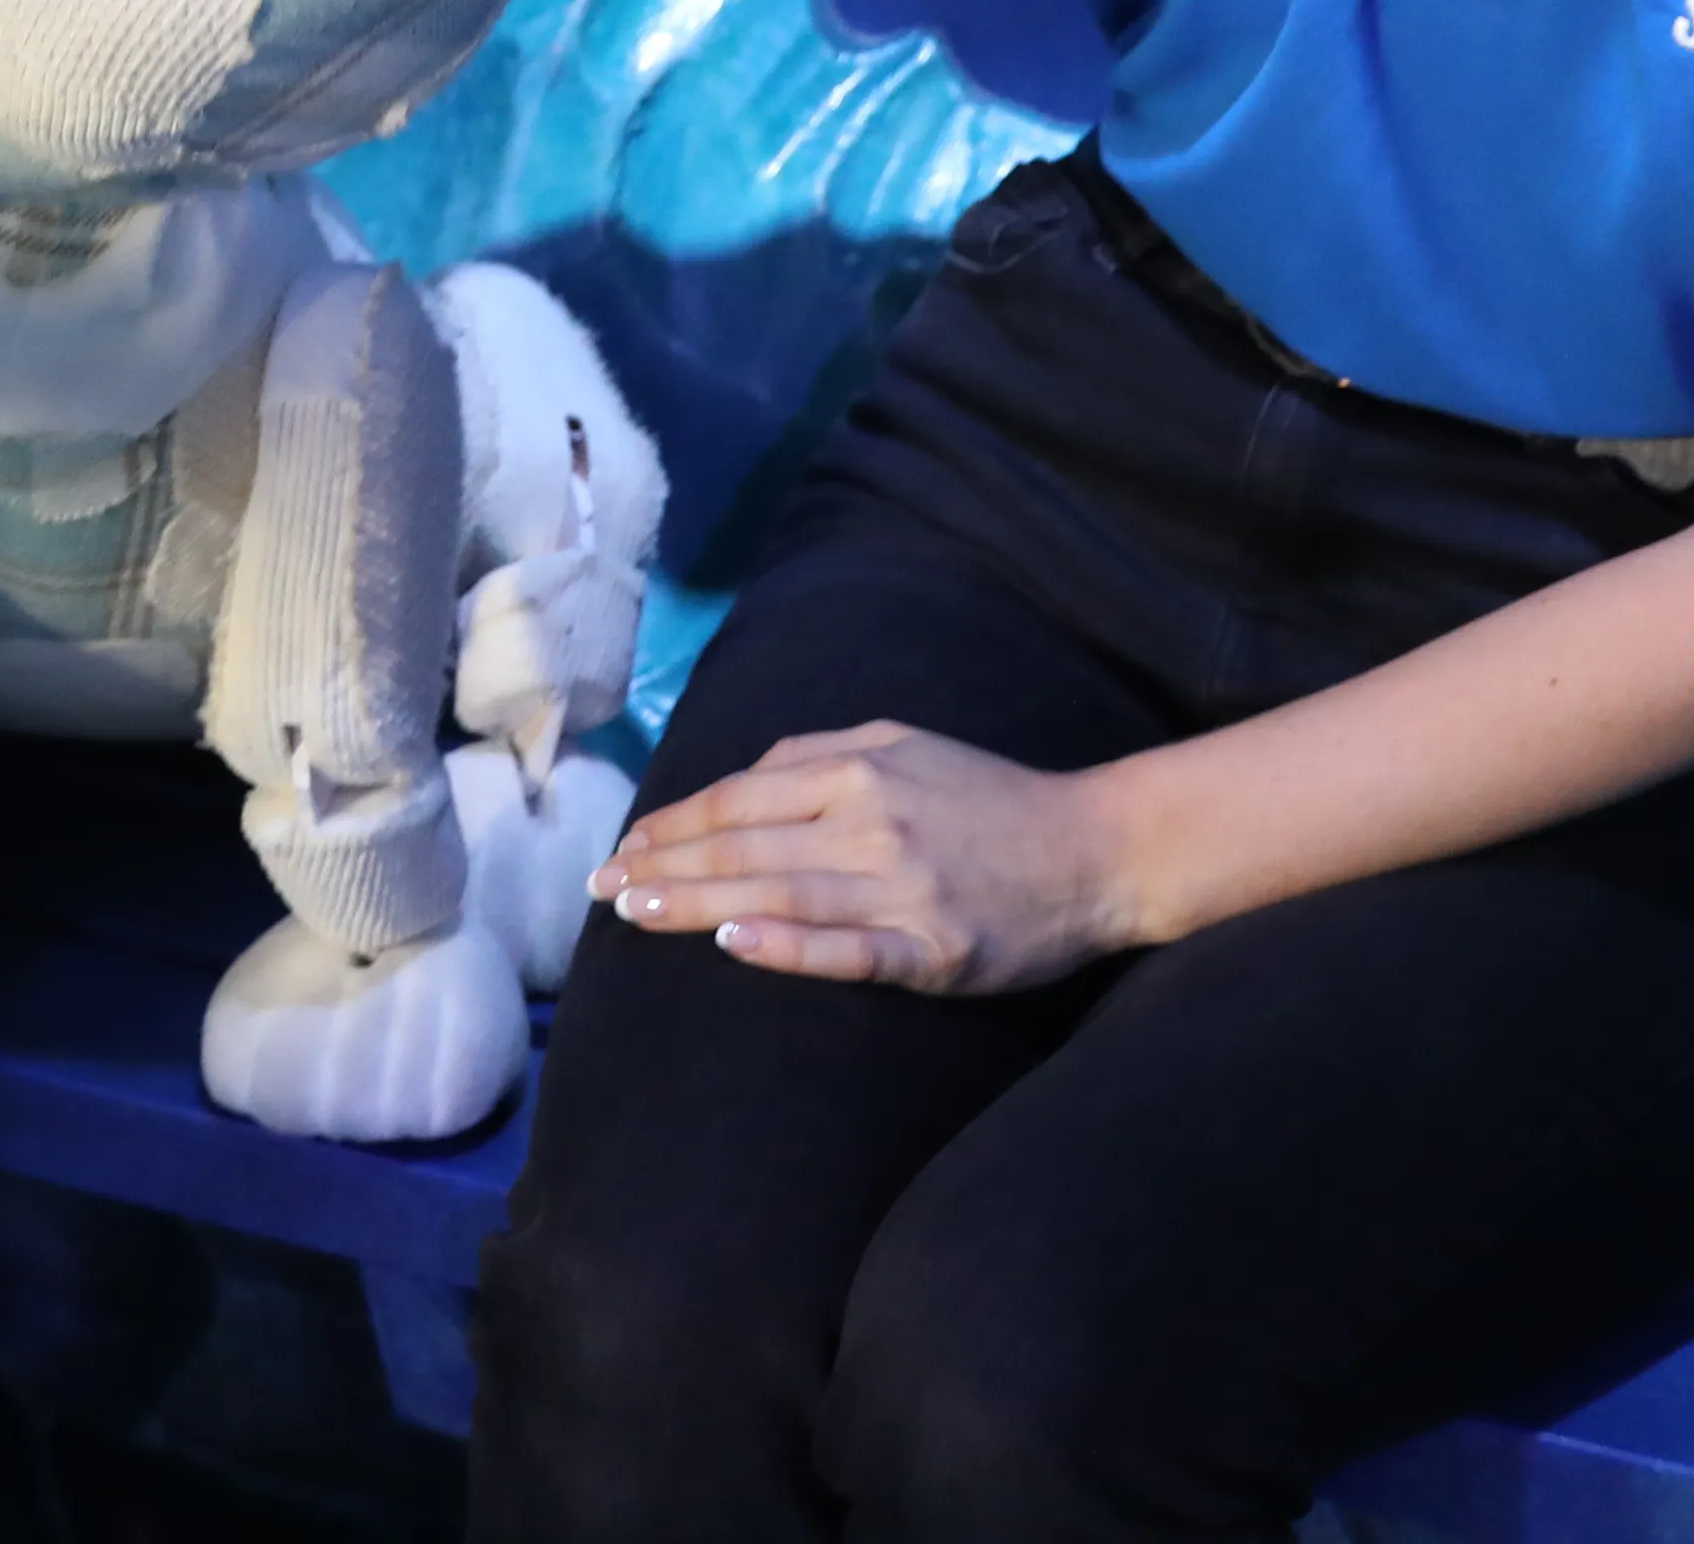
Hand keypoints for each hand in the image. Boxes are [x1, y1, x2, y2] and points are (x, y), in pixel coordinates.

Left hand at [595, 720, 1136, 996]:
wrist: (1093, 851)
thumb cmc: (987, 798)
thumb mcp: (902, 745)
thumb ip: (816, 756)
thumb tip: (737, 779)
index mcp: (858, 768)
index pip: (739, 796)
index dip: (672, 824)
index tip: (621, 847)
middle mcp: (872, 821)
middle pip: (744, 844)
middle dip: (662, 866)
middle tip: (600, 888)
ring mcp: (903, 887)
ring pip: (778, 892)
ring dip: (696, 902)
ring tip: (634, 910)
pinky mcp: (935, 948)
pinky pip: (848, 949)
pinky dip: (787, 945)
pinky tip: (736, 943)